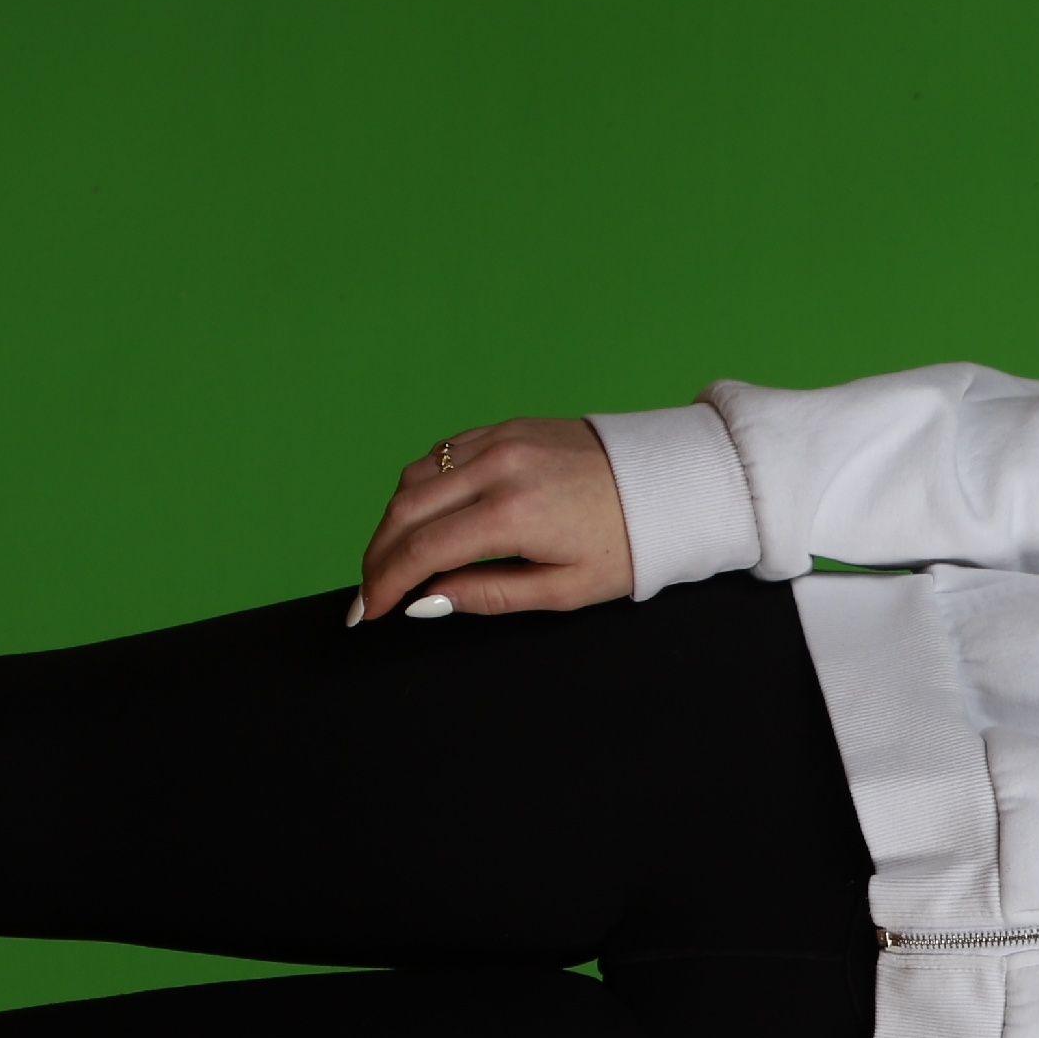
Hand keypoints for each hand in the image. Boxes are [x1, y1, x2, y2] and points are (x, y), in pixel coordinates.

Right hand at [350, 417, 636, 623]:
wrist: (669, 484)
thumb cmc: (627, 544)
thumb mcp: (565, 589)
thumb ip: (489, 595)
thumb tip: (426, 601)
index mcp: (513, 513)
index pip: (422, 549)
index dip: (385, 583)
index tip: (368, 611)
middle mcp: (498, 467)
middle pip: (405, 509)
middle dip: (377, 555)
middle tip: (369, 591)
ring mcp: (499, 440)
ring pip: (415, 477)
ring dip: (394, 519)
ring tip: (394, 559)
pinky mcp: (505, 426)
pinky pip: (441, 454)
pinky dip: (421, 486)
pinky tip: (424, 516)